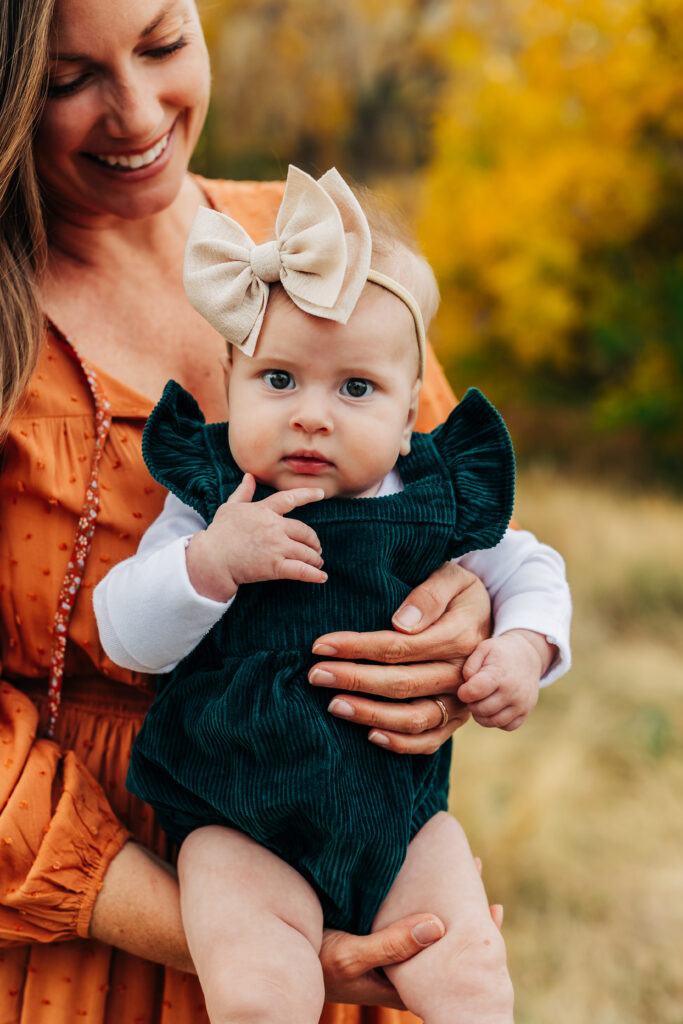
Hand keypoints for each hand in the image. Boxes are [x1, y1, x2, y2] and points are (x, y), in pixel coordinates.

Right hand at [186, 474, 325, 600]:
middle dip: (314, 541)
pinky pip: (301, 570)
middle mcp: (274, 527)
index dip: (308, 494)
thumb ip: (243, 492)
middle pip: (305, 531)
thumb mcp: (230, 507)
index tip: (321, 493)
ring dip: (315, 558)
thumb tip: (249, 476)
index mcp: (264, 510)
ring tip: (317, 563)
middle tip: (316, 548)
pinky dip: (314, 575)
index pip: (290, 498)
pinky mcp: (275, 566)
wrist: (212, 559)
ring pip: (306, 552)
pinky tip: (322, 577)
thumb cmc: (219, 533)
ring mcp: (276, 547)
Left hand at [309, 561, 490, 752]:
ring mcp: (460, 700)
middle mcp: (461, 674)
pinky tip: (370, 735)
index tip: (321, 646)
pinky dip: (401, 743)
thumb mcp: (453, 578)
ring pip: (414, 717)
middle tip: (316, 675)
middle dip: (354, 680)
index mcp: (459, 637)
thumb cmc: (460, 593)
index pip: (399, 647)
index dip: (357, 647)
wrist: (489, 618)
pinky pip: (430, 740)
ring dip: (370, 714)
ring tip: (334, 705)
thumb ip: (429, 595)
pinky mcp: (457, 718)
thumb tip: (401, 623)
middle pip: (401, 683)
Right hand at [320, 855, 503, 1006]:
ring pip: (428, 921)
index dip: (475, 938)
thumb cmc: (319, 964)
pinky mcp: (376, 928)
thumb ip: (391, 944)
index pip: (450, 965)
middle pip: (443, 939)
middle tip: (477, 869)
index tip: (494, 907)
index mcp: (406, 981)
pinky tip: (426, 867)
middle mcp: (403, 965)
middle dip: (464, 906)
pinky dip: (420, 887)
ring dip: (443, 892)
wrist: (286, 959)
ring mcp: (390, 946)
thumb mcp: (352, 956)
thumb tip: (439, 925)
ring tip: (462, 862)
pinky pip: (407, 909)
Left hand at [458, 628, 553, 730]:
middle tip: (473, 695)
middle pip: (481, 709)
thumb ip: (469, 667)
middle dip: (471, 704)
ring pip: (493, 721)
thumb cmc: (499, 653)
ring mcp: (521, 703)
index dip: (464, 692)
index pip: (474, 692)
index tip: (464, 689)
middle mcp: (512, 691)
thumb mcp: (483, 649)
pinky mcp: (526, 712)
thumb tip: (466, 688)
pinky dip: (497, 721)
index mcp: (498, 674)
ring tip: (481, 702)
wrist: (528, 656)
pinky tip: (494, 708)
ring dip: (481, 715)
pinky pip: (507, 726)